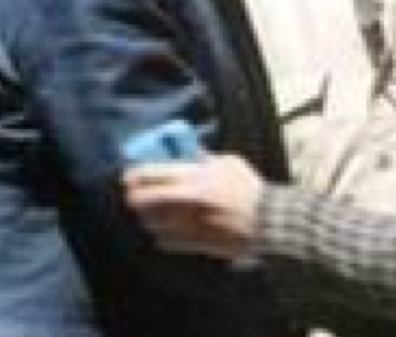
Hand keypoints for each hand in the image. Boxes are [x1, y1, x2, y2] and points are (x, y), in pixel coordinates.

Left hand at [122, 154, 263, 258]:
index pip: (151, 175)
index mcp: (194, 179)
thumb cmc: (248, 188)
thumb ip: (203, 158)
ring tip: (151, 209)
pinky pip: (163, 240)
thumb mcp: (228, 163)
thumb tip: (185, 153)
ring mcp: (186, 225)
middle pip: (142, 201)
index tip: (129, 175)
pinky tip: (168, 226)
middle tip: (135, 193)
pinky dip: (161, 232)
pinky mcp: (192, 243)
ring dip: (147, 215)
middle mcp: (185, 203)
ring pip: (150, 222)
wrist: (266, 220)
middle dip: (135, 196)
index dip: (135, 174)